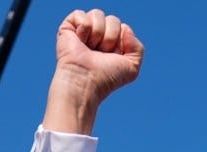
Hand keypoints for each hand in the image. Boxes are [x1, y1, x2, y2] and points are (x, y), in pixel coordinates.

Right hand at [43, 9, 144, 133]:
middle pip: (113, 20)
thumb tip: (125, 28)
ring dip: (98, 33)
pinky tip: (80, 41)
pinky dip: (84, 28)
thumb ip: (138, 48)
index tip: (113, 56)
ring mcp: (83, 31)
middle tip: (101, 53)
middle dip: (110, 37)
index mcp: (112, 44)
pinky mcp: (68, 28)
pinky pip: (81, 14)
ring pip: (97, 14)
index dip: (121, 41)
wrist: (86, 81)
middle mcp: (98, 36)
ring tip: (90, 48)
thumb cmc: (106, 78)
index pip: (123, 27)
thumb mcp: (132, 67)